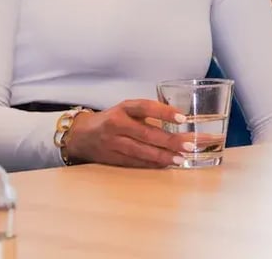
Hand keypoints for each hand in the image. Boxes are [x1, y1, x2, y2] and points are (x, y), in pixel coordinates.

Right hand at [64, 99, 194, 167]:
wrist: (81, 135)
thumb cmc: (112, 120)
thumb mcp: (128, 109)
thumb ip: (150, 113)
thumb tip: (182, 121)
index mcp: (124, 108)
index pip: (145, 107)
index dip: (164, 112)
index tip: (183, 118)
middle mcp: (117, 124)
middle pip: (146, 133)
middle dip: (170, 141)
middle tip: (190, 145)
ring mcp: (113, 143)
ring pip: (141, 151)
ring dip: (163, 156)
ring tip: (181, 158)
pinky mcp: (111, 158)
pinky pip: (134, 162)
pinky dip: (152, 164)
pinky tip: (166, 164)